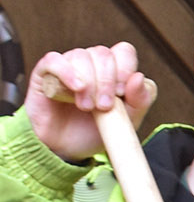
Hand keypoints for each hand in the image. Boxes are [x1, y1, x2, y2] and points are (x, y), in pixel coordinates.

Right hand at [27, 44, 156, 162]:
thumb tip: (139, 77)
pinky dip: (66, 72)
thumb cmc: (97, 132)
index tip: (122, 93)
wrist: (67, 149)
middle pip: (103, 54)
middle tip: (104, 107)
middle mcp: (91, 64)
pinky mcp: (45, 73)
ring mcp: (68, 66)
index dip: (126, 68)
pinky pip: (54, 60)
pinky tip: (76, 88)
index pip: (124, 52)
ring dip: (89, 83)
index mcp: (114, 72)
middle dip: (107, 81)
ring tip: (87, 108)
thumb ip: (140, 101)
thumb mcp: (127, 122)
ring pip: (81, 56)